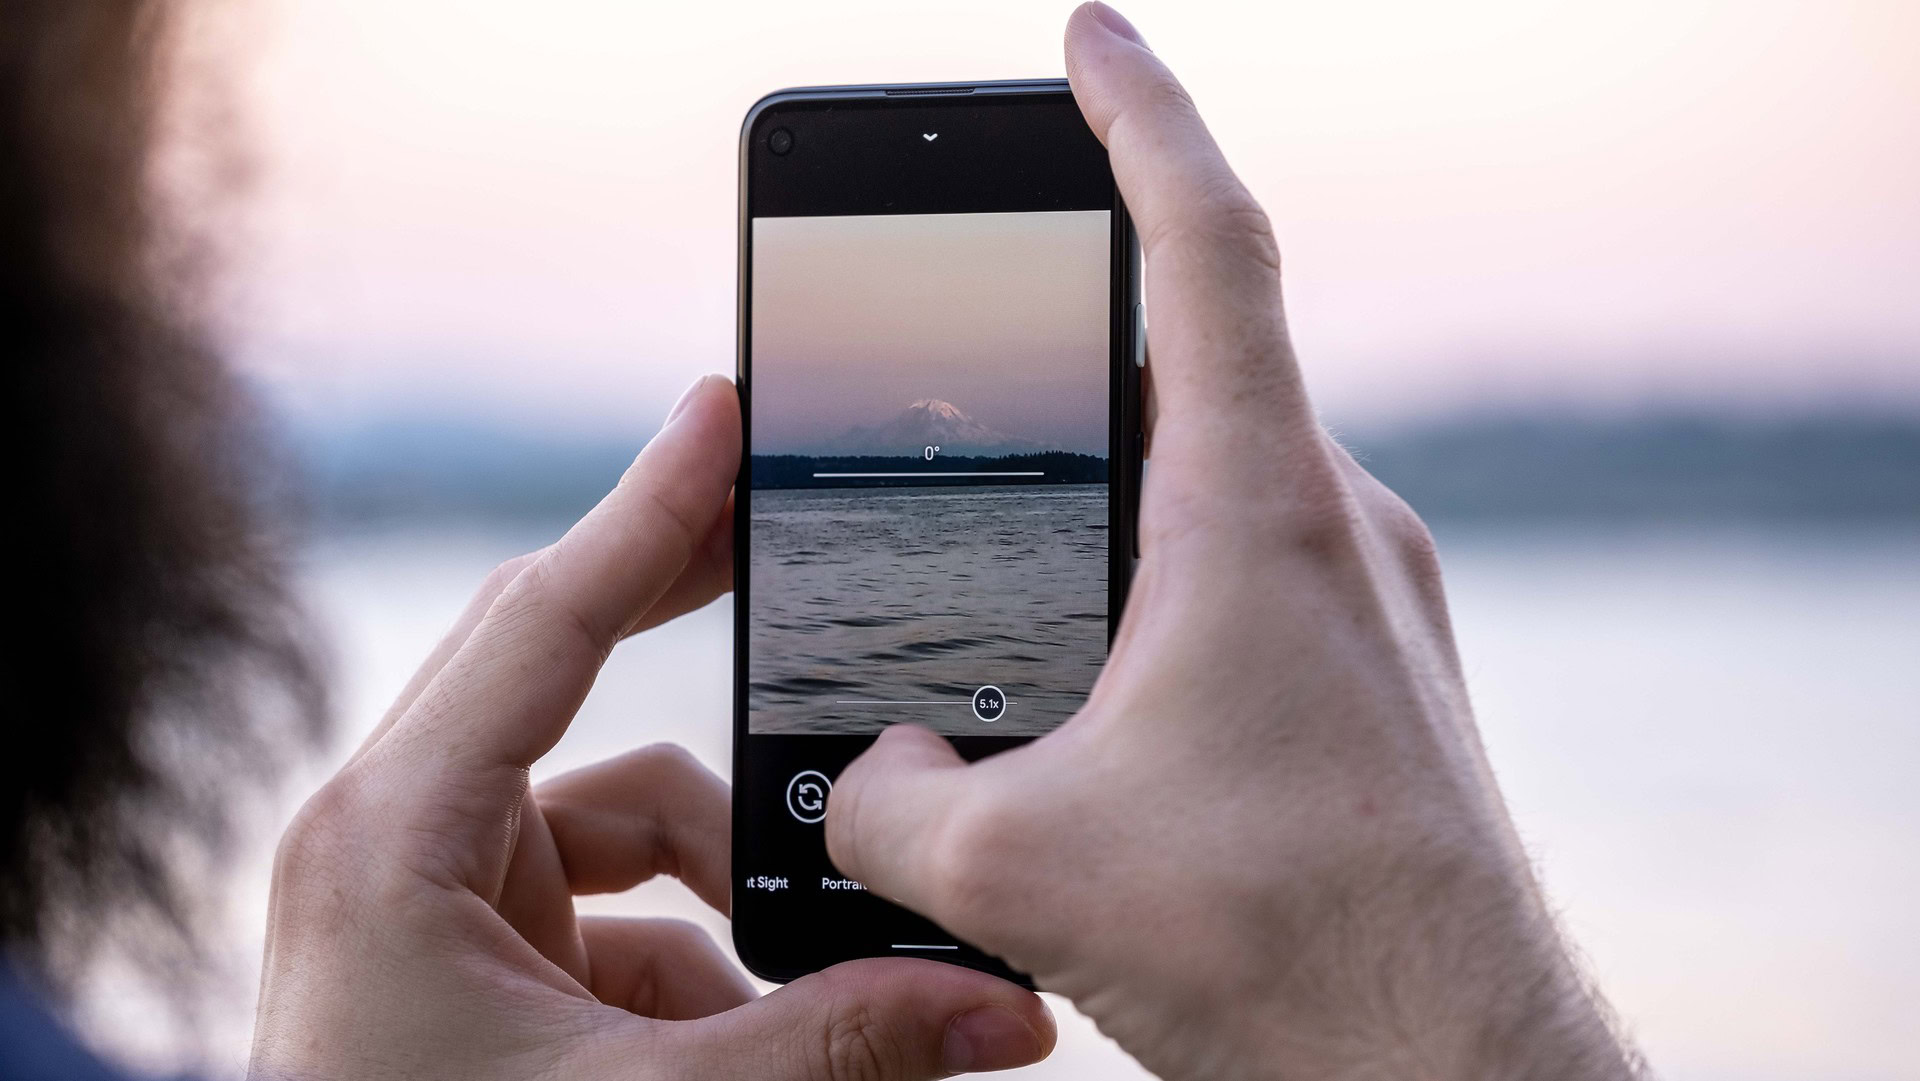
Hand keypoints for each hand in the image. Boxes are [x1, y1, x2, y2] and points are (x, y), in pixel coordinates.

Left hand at [251, 376, 1053, 1080]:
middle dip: (718, 647)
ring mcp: (450, 896)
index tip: (731, 411)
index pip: (550, 616)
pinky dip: (714, 960)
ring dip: (747, 886)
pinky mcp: (489, 956)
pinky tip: (777, 1041)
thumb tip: (1001, 1009)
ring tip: (847, 979)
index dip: (655, 507)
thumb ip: (829, 1053)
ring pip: (637, 823)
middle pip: (588, 678)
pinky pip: (629, 911)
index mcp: (396, 835)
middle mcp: (410, 838)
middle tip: (822, 566)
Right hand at [825, 7, 1639, 1080]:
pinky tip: (1094, 688)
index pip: (1204, 245)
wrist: (1452, 1068)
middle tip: (979, 348)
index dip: (1137, 118)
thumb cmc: (1274, 944)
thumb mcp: (1011, 865)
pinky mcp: (1380, 683)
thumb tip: (874, 785)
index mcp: (1255, 510)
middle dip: (1077, 349)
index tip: (1088, 39)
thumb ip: (892, 802)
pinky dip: (1161, 590)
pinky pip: (1255, 582)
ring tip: (1012, 554)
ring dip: (1115, 500)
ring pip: (1218, 491)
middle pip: (1195, 368)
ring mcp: (1373, 605)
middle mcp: (1337, 528)